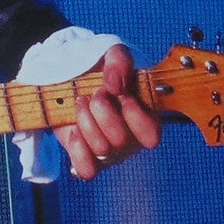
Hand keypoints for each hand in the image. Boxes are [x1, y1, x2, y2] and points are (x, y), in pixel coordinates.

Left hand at [53, 43, 159, 180]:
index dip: (134, 115)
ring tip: (82, 104)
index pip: (152, 135)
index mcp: (148, 117)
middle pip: (120, 140)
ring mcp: (112, 153)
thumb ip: (119, 60)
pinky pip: (86, 169)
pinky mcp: (90, 161)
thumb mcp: (112, 54)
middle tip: (95, 94)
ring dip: (85, 120)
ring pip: (101, 149)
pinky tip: (74, 130)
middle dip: (102, 111)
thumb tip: (115, 84)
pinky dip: (77, 147)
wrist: (71, 80)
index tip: (119, 93)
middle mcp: (133, 140)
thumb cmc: (100, 70)